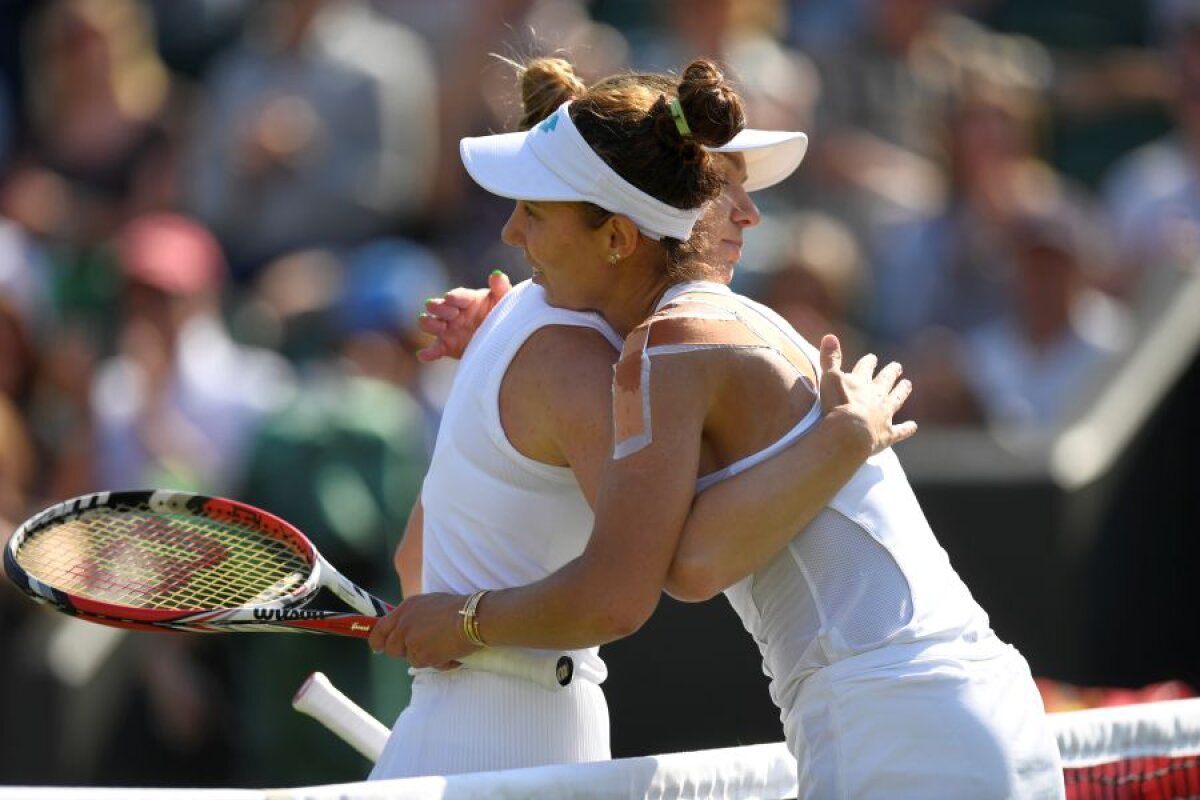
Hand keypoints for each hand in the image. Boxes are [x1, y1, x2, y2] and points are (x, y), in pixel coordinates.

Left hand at [367, 592, 477, 666]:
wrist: (473, 617)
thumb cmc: (460, 609)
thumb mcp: (431, 605)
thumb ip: (415, 617)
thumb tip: (409, 631)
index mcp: (406, 607)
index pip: (380, 627)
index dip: (377, 640)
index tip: (378, 647)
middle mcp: (404, 623)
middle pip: (392, 648)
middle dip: (406, 652)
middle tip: (424, 650)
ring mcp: (411, 639)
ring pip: (411, 658)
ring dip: (426, 657)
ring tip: (445, 647)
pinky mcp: (421, 654)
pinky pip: (427, 665)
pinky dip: (440, 663)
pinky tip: (452, 653)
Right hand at [416, 270, 511, 361]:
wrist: (503, 338)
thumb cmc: (502, 313)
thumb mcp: (503, 300)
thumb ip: (500, 288)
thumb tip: (497, 275)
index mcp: (466, 300)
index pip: (458, 296)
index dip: (454, 297)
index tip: (450, 298)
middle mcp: (453, 313)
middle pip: (439, 307)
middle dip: (440, 308)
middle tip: (451, 313)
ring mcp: (447, 329)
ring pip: (431, 324)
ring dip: (430, 324)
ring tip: (438, 328)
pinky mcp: (446, 346)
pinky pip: (435, 349)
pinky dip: (428, 353)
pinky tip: (424, 355)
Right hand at [818, 334, 916, 455]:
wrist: (849, 432)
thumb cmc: (837, 405)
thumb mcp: (829, 378)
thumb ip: (830, 359)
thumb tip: (829, 336)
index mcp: (861, 383)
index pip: (866, 368)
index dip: (869, 362)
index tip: (873, 358)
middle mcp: (876, 396)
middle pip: (885, 381)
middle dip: (891, 373)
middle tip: (897, 367)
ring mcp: (884, 415)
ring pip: (896, 400)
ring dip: (901, 392)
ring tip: (907, 384)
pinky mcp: (887, 434)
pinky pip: (900, 430)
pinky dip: (907, 428)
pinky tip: (913, 426)